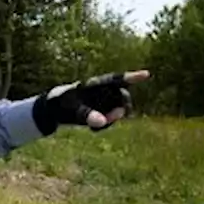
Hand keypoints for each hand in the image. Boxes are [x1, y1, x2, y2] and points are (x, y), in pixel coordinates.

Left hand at [33, 70, 150, 132]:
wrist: (57, 109)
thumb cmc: (61, 104)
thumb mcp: (71, 110)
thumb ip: (86, 115)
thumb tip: (102, 121)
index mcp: (94, 83)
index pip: (116, 79)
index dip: (131, 77)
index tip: (146, 74)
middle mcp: (104, 89)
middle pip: (122, 97)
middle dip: (118, 110)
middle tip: (106, 122)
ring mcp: (106, 98)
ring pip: (120, 108)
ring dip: (111, 119)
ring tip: (93, 128)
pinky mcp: (106, 108)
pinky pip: (114, 117)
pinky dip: (107, 124)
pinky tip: (94, 129)